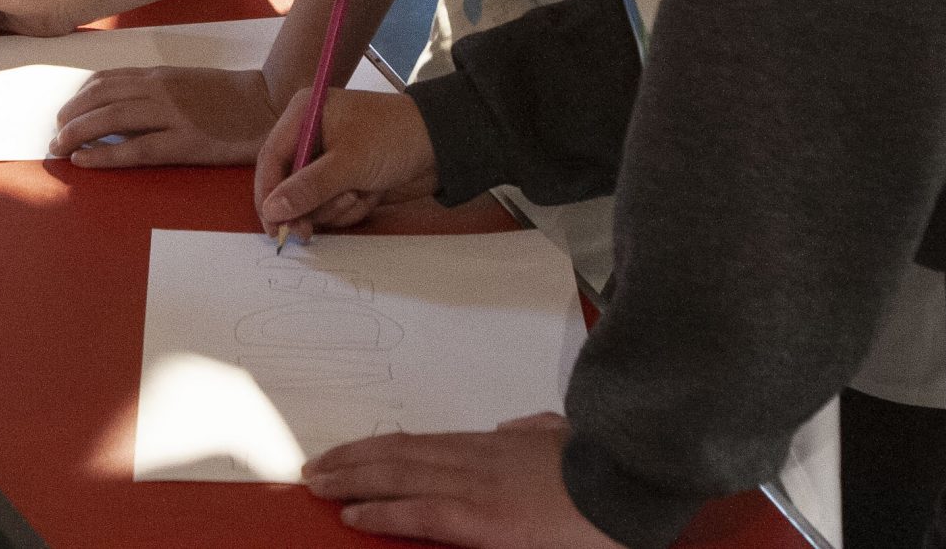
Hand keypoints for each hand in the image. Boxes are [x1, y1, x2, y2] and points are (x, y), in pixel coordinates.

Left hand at [50, 65, 277, 166]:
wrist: (271, 105)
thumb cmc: (231, 98)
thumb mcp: (187, 83)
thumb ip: (155, 91)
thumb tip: (118, 108)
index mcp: (161, 75)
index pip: (106, 80)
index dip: (78, 98)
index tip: (64, 114)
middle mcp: (162, 89)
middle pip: (101, 98)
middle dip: (69, 117)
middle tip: (54, 138)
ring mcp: (174, 114)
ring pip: (112, 118)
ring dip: (77, 133)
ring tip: (60, 149)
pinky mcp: (187, 141)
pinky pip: (137, 148)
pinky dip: (105, 154)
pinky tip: (85, 161)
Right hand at [254, 86, 438, 243]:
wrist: (443, 146)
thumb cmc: (394, 138)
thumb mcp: (349, 163)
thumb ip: (308, 188)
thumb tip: (271, 210)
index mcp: (305, 114)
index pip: (271, 158)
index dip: (268, 194)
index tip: (273, 225)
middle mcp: (311, 135)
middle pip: (287, 184)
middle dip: (307, 205)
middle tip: (310, 230)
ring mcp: (330, 160)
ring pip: (311, 201)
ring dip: (335, 207)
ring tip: (359, 194)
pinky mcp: (346, 180)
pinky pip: (333, 206)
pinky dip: (350, 208)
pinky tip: (369, 195)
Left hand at [303, 416, 620, 548]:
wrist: (633, 480)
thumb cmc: (607, 470)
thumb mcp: (567, 439)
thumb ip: (538, 432)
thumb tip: (520, 426)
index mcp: (496, 446)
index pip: (424, 443)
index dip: (381, 447)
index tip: (351, 451)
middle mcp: (477, 458)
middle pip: (399, 453)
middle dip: (352, 460)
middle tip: (313, 466)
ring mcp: (477, 485)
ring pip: (399, 475)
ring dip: (352, 478)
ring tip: (317, 482)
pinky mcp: (483, 519)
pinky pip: (420, 512)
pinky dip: (382, 511)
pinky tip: (352, 514)